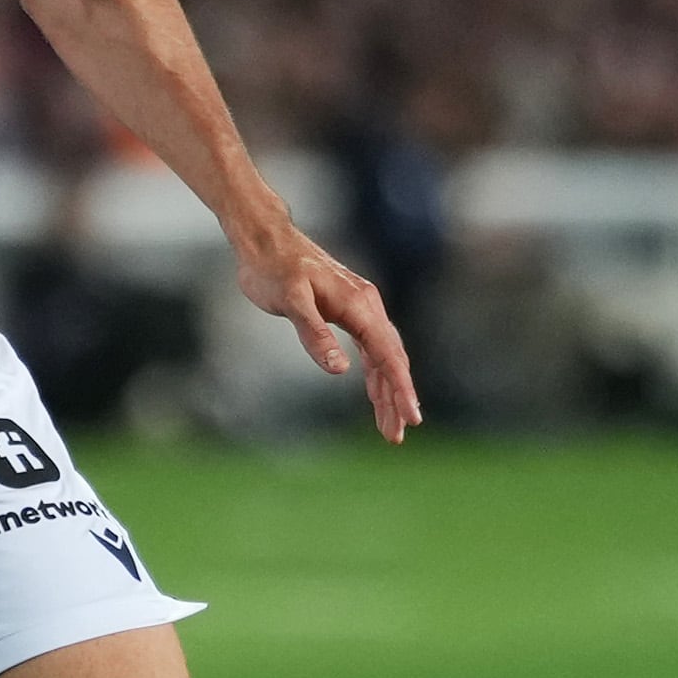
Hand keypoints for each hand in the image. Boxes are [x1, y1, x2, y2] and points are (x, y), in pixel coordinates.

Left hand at [232, 219, 422, 442]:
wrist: (265, 241)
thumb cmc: (273, 269)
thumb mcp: (291, 302)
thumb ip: (315, 334)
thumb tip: (339, 370)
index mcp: (360, 306)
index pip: (387, 355)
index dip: (401, 388)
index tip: (411, 417)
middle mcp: (367, 307)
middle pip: (391, 360)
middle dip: (396, 399)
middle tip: (396, 436)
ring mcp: (360, 309)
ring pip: (382, 357)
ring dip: (387, 392)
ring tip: (390, 427)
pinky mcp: (348, 312)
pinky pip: (370, 349)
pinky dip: (375, 375)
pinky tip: (376, 395)